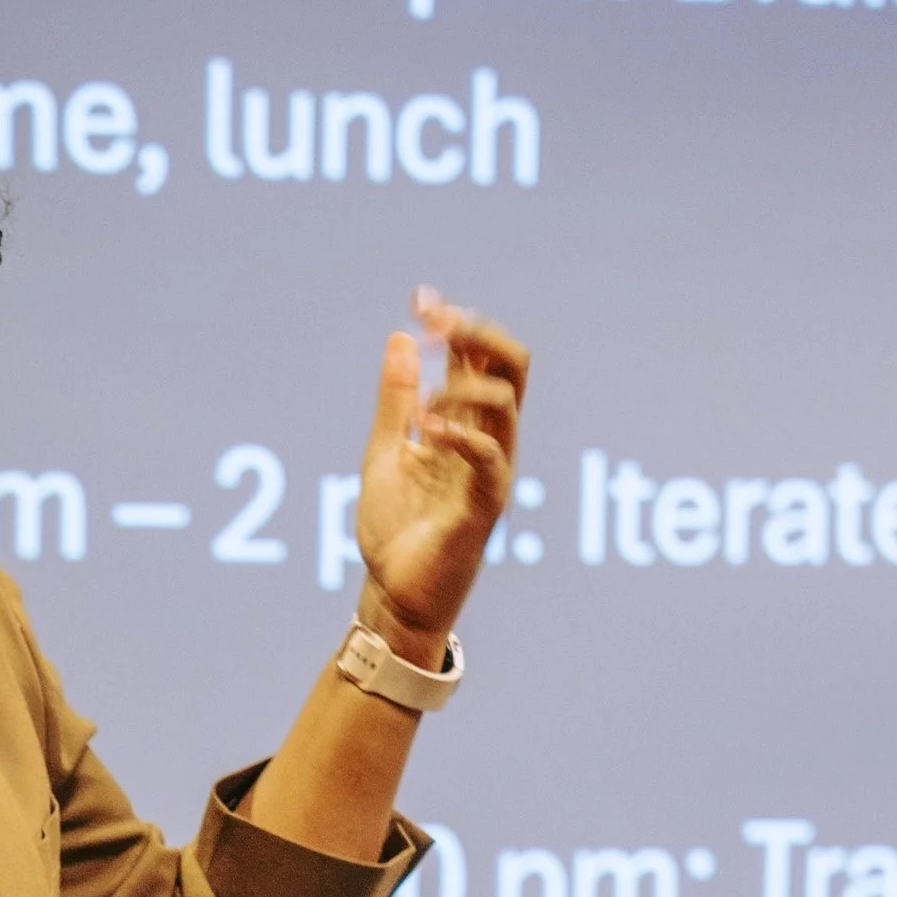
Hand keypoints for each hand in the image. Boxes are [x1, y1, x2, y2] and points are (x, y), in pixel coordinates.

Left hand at [350, 290, 528, 657]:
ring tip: (421, 406)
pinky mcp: (486, 505)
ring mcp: (492, 471)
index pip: (478, 358)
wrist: (393, 596)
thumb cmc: (395, 532)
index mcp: (466, 426)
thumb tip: (403, 337)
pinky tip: (424, 427)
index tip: (421, 301)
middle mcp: (489, 441)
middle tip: (436, 321)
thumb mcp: (385, 453)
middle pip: (511, 366)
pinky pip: (489, 456)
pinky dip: (457, 433)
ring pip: (506, 401)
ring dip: (461, 384)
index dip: (456, 323)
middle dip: (476, 333)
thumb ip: (396, 402)